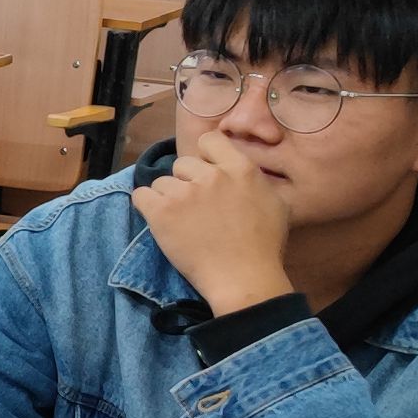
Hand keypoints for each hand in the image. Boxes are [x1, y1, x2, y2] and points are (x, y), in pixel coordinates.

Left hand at [131, 133, 295, 318]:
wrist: (243, 278)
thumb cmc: (264, 246)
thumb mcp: (276, 204)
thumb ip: (256, 181)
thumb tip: (241, 172)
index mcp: (240, 169)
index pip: (210, 140)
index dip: (205, 156)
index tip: (206, 174)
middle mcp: (211, 175)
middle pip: (183, 163)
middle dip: (187, 181)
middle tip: (196, 206)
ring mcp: (184, 192)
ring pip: (162, 182)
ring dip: (169, 197)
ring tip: (182, 220)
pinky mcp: (161, 212)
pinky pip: (141, 195)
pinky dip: (147, 206)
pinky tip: (160, 219)